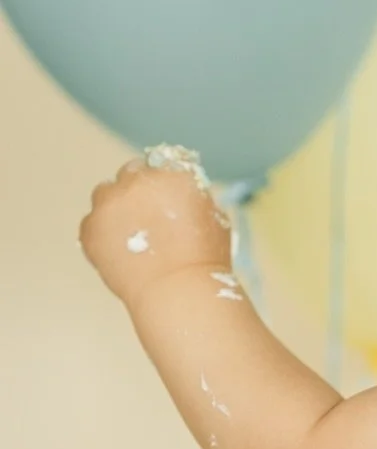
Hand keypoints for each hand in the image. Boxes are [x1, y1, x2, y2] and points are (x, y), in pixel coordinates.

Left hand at [80, 155, 232, 305]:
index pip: (163, 160)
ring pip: (106, 192)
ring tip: (131, 234)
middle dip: (138, 189)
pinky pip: (92, 222)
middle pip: (132, 171)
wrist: (177, 289)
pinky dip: (103, 232)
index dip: (165, 178)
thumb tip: (178, 194)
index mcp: (172, 173)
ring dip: (116, 206)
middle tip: (148, 216)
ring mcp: (109, 202)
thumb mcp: (214, 218)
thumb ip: (192, 197)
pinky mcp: (90, 226)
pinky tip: (120, 250)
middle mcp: (137, 180)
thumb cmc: (203, 259)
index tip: (166, 193)